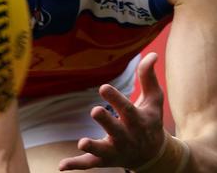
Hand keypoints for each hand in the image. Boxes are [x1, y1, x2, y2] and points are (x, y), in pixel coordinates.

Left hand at [58, 53, 166, 170]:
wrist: (154, 156)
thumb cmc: (150, 121)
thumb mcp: (154, 100)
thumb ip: (148, 77)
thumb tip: (152, 53)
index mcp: (137, 121)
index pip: (126, 109)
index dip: (115, 98)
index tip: (103, 86)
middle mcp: (127, 137)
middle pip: (116, 130)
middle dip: (106, 121)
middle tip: (95, 111)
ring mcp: (115, 150)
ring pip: (102, 150)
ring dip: (92, 147)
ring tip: (81, 143)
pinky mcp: (104, 160)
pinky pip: (90, 163)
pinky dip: (76, 165)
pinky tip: (61, 165)